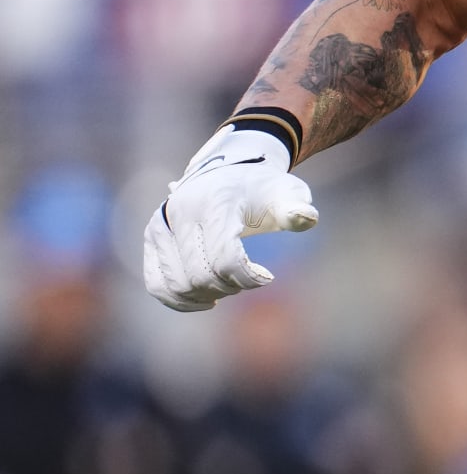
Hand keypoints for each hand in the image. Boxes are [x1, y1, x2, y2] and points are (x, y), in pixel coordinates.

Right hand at [143, 126, 318, 311]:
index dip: (249, 278)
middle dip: (230, 287)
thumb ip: (297, 208)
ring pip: (177, 284)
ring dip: (206, 295)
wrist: (230, 172)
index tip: (267, 277)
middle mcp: (181, 212)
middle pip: (201, 275)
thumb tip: (307, 218)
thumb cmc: (262, 189)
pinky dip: (179, 300)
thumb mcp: (287, 192)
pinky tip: (206, 300)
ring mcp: (162, 225)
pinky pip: (156, 283)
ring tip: (229, 285)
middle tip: (247, 280)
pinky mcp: (153, 238)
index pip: (226, 258)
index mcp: (216, 202)